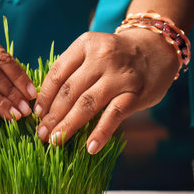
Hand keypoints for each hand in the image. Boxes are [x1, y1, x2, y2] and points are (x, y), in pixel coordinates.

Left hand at [34, 28, 179, 152]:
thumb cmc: (117, 56)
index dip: (44, 97)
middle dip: (52, 115)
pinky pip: (114, 115)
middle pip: (69, 91)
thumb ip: (73, 71)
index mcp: (85, 45)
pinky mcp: (135, 93)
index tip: (36, 115)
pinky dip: (100, 133)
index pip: (57, 74)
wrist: (157, 47)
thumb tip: (47, 106)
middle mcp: (101, 57)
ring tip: (56, 141)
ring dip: (68, 125)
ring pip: (86, 104)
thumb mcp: (93, 52)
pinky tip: (90, 148)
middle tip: (41, 134)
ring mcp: (119, 75)